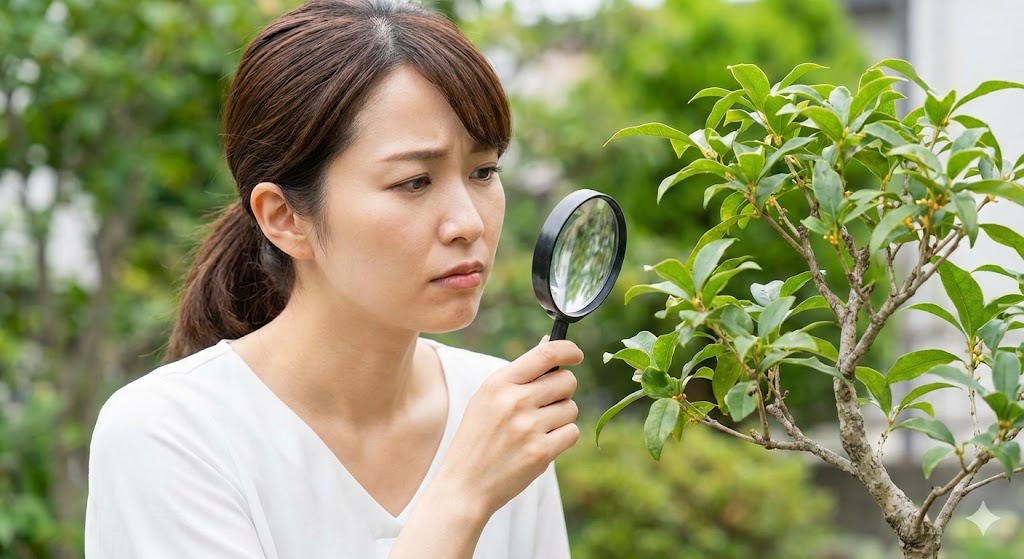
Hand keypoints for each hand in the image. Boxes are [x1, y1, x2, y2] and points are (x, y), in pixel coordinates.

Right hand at [436, 338, 583, 517]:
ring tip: (536, 430)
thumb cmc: (478, 438)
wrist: (465, 485)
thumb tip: (548, 342)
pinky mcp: (541, 452)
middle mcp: (514, 401)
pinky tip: (540, 445)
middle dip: (563, 391)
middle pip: (567, 381)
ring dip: (561, 418)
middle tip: (546, 405)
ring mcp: (528, 427)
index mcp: (499, 383)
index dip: (568, 349)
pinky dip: (562, 438)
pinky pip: (572, 432)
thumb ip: (520, 372)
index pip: (546, 353)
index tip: (576, 355)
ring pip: (571, 408)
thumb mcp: (488, 398)